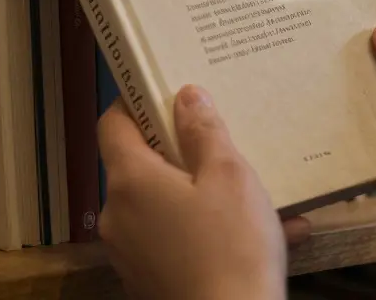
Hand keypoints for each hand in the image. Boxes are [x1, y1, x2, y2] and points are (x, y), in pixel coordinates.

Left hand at [97, 85, 311, 299]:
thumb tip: (185, 95)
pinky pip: (175, 242)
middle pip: (139, 166)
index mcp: (130, 180)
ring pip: (163, 207)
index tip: (165, 93)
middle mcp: (117, 215)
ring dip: (203, 196)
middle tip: (222, 145)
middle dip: (181, 153)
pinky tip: (263, 235)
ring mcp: (129, 253)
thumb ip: (204, 132)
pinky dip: (207, 232)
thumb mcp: (229, 178)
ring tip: (258, 197)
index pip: (112, 123)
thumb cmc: (230, 248)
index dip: (135, 102)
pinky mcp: (147, 281)